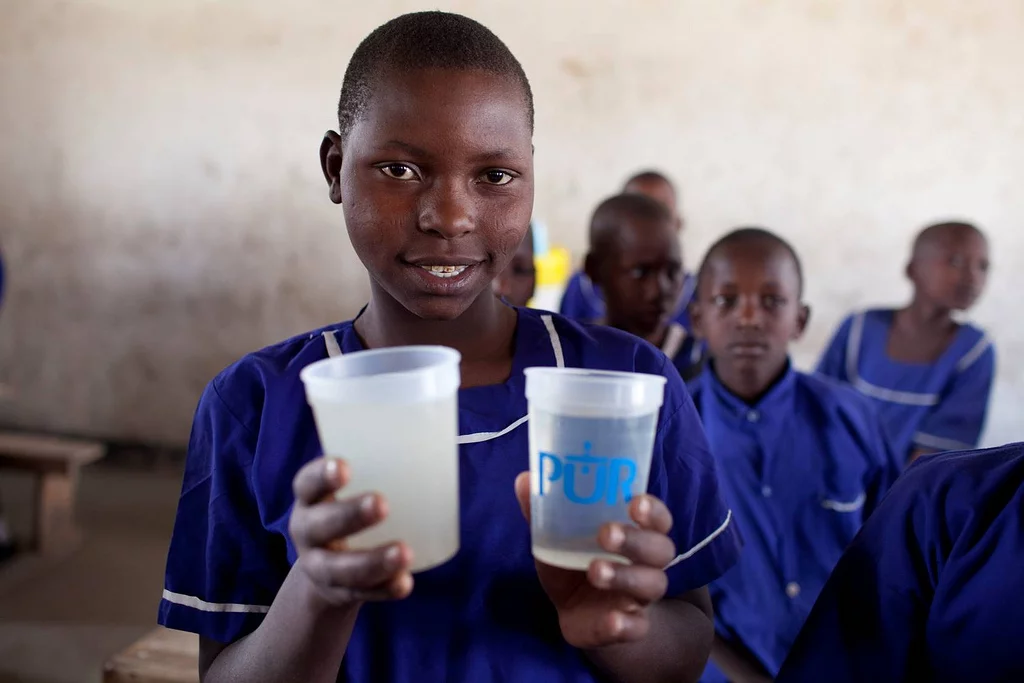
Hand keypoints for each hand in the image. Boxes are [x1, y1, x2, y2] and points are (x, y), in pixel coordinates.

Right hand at [288, 457, 413, 607]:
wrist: (325, 569)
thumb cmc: (348, 506)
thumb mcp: (350, 485)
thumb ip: (375, 461)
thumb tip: (436, 423)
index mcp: (310, 498)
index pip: (306, 483)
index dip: (320, 474)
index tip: (344, 466)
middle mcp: (308, 531)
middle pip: (320, 525)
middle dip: (350, 515)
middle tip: (382, 503)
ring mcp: (322, 566)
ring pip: (341, 567)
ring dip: (373, 560)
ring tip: (404, 552)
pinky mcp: (342, 592)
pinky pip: (363, 594)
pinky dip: (384, 589)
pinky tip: (405, 584)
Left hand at [513, 472, 675, 648]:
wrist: (576, 613)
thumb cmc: (574, 562)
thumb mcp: (558, 537)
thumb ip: (545, 510)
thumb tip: (524, 479)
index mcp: (636, 533)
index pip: (657, 517)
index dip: (652, 510)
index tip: (635, 502)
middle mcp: (646, 563)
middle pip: (659, 549)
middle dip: (635, 540)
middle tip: (605, 533)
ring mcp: (640, 596)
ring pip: (651, 585)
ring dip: (625, 576)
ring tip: (595, 570)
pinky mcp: (630, 626)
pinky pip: (637, 627)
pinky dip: (626, 624)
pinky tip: (612, 619)